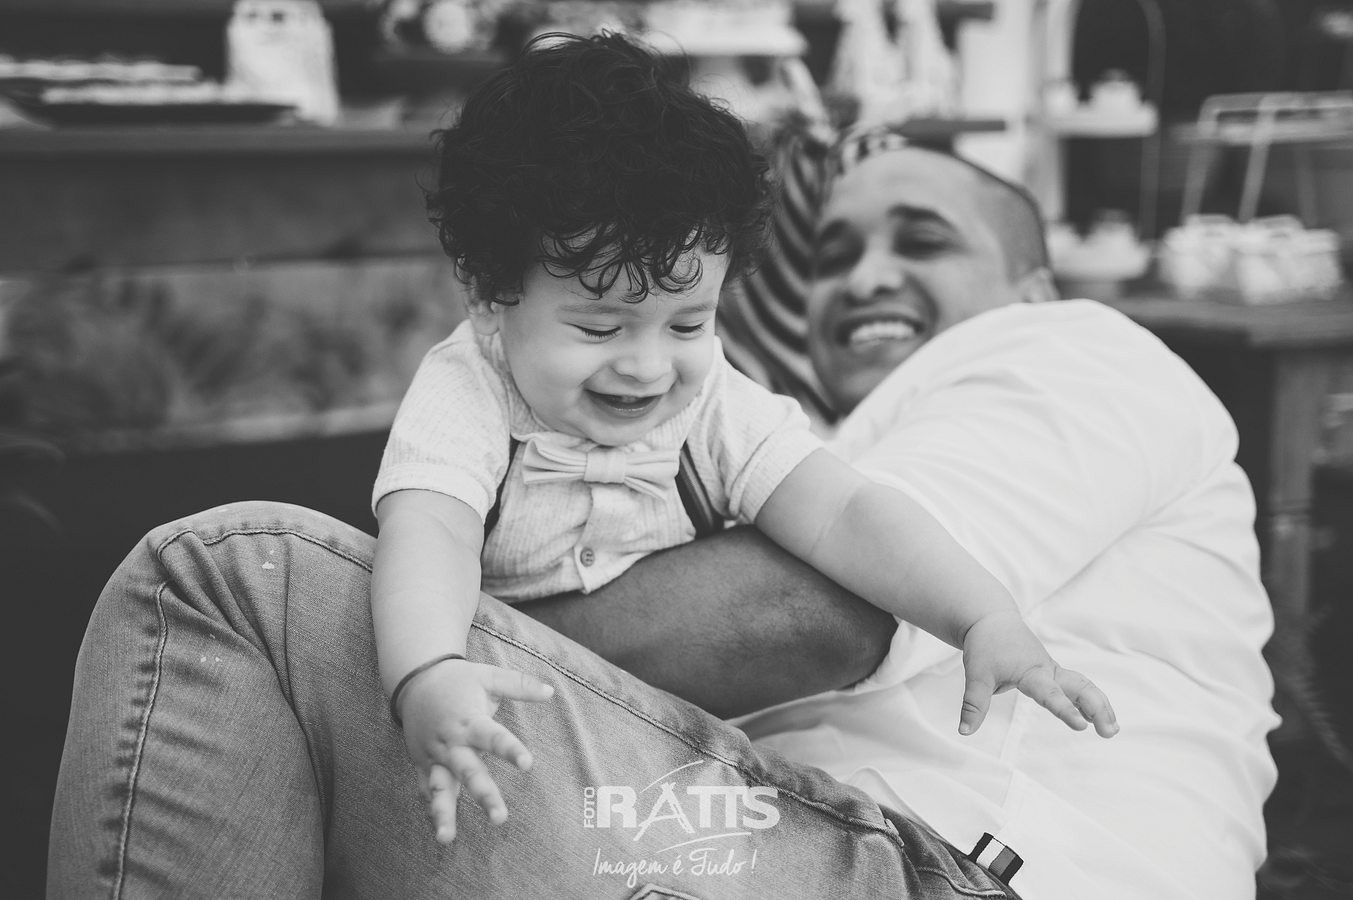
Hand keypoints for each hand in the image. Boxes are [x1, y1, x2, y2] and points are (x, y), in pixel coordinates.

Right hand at [395, 658, 554, 842]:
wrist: (415, 680)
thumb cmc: (459, 680)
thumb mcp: (489, 676)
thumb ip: (519, 685)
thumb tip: (550, 691)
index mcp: (469, 720)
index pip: (493, 737)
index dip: (510, 750)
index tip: (527, 765)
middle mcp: (451, 741)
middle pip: (468, 771)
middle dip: (483, 795)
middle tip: (499, 819)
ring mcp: (434, 755)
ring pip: (439, 787)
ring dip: (443, 812)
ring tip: (446, 838)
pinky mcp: (422, 763)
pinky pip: (425, 789)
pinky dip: (431, 809)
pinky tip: (440, 832)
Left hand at [959, 610, 1117, 738]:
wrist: (990, 620)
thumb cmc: (985, 645)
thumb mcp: (976, 674)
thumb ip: (973, 704)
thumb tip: (964, 731)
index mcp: (1031, 671)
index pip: (1051, 694)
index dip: (1065, 710)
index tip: (1082, 727)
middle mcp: (1047, 670)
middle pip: (1081, 687)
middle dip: (1098, 708)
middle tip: (1109, 733)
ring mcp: (1052, 670)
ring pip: (1084, 685)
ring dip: (1100, 706)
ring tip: (1111, 731)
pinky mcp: (1052, 672)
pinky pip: (1077, 685)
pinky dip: (1090, 700)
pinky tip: (1097, 718)